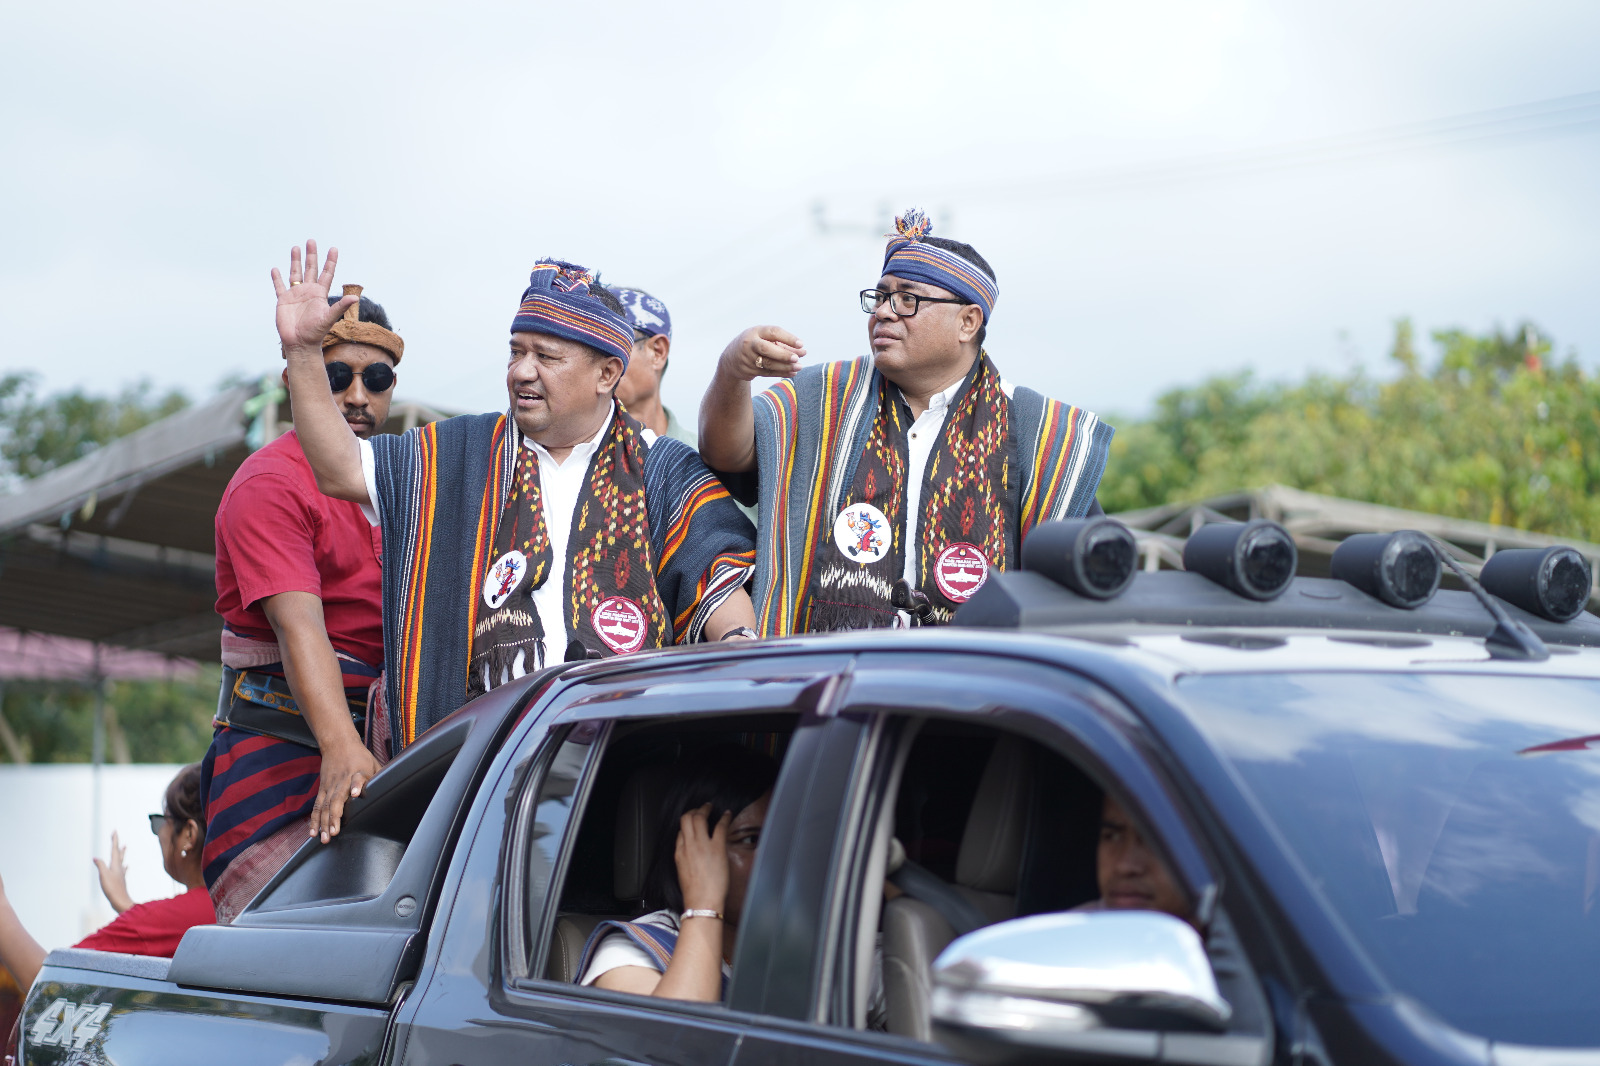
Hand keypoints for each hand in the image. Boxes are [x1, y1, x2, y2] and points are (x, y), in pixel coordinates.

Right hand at [93, 832, 133, 912]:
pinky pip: (122, 869)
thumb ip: (100, 865)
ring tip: (124, 847)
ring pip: (121, 860)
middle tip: (117, 836)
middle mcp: (119, 868)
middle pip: (119, 853)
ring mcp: (120, 874)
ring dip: (121, 853)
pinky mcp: (120, 880)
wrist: (121, 901)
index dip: (114, 840)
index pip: (115, 849)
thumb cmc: (112, 889)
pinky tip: (126, 866)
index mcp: (115, 865)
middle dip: (117, 844)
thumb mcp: (104, 876)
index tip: (115, 831)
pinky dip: (123, 865)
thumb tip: (95, 857)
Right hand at [271, 239, 356, 354]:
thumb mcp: (329, 318)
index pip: (326, 273)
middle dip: (311, 255)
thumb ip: (340, 307)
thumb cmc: (315, 332)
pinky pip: (279, 286)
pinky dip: (277, 278)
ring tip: (296, 247)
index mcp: (320, 294)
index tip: (334, 248)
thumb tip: (355, 298)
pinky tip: (275, 269)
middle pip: (310, 269)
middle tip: (311, 241)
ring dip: (295, 261)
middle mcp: (308, 291)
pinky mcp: (283, 300)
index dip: (330, 261)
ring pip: (295, 273)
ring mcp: (295, 295)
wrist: (300, 343)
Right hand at [311, 741, 381, 843]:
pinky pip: (317, 806)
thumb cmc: (360, 756)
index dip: (357, 785)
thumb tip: (396, 788)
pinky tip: (313, 833)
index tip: (356, 794)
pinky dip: (315, 820)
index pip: (357, 778)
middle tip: (335, 832)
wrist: (338, 743)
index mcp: (358, 772)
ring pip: (325, 806)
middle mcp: (342, 780)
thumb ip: (382, 777)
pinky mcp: (322, 789)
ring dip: (324, 823)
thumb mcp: (374, 763)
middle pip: (337, 799)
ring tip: (325, 838)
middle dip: (335, 816)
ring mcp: (330, 786)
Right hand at [674, 803, 730, 911]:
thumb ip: (685, 860)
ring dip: (705, 809)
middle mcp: (688, 846)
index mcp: (679, 853)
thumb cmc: (695, 893)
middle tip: (700, 809)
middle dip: (693, 811)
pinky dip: (725, 817)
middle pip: (686, 819)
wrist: (702, 902)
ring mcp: (702, 845)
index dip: (686, 825)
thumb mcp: (683, 873)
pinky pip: (720, 826)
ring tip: (709, 807)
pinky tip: (727, 814)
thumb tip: (692, 854)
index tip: (693, 823)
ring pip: (699, 817)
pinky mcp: (716, 847)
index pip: (680, 832)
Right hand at [718, 326, 804, 382]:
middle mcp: (750, 344)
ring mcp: (748, 358)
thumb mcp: (766, 339)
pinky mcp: (748, 370)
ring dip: (785, 366)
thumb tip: (803, 352)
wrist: (731, 359)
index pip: (773, 332)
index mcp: (756, 331)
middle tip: (797, 358)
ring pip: (768, 363)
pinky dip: (781, 373)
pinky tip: (792, 372)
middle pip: (766, 349)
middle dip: (783, 354)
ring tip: (799, 367)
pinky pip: (767, 373)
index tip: (801, 344)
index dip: (787, 338)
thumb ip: (784, 344)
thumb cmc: (755, 344)